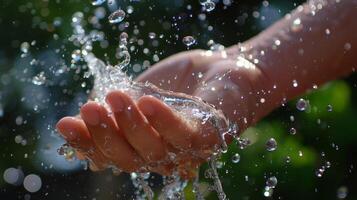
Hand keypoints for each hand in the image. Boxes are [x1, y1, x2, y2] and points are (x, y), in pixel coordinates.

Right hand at [57, 58, 224, 177]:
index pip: (111, 154)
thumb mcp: (137, 95)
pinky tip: (148, 102)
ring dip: (132, 125)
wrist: (219, 70)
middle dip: (107, 135)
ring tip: (116, 98)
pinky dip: (164, 121)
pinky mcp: (209, 136)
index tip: (65, 124)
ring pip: (153, 149)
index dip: (87, 142)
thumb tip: (73, 128)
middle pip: (130, 159)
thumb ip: (112, 113)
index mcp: (143, 149)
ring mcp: (186, 150)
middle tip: (89, 109)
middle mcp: (163, 157)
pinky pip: (184, 135)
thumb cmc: (176, 85)